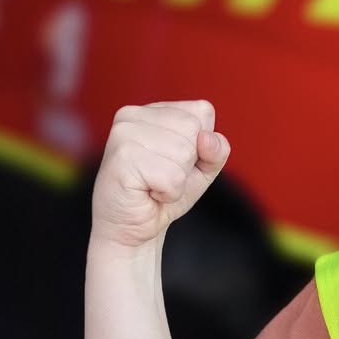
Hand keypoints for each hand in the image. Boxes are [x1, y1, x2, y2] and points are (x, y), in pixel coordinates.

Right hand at [90, 100, 229, 250]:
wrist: (131, 228)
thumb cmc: (163, 193)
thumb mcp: (202, 169)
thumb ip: (216, 150)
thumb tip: (207, 138)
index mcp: (153, 110)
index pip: (202, 112)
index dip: (201, 145)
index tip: (175, 161)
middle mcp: (133, 115)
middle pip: (194, 130)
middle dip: (187, 163)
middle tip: (162, 176)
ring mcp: (124, 134)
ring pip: (183, 152)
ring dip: (177, 180)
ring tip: (153, 184)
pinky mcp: (122, 158)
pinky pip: (171, 176)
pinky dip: (168, 192)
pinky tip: (147, 193)